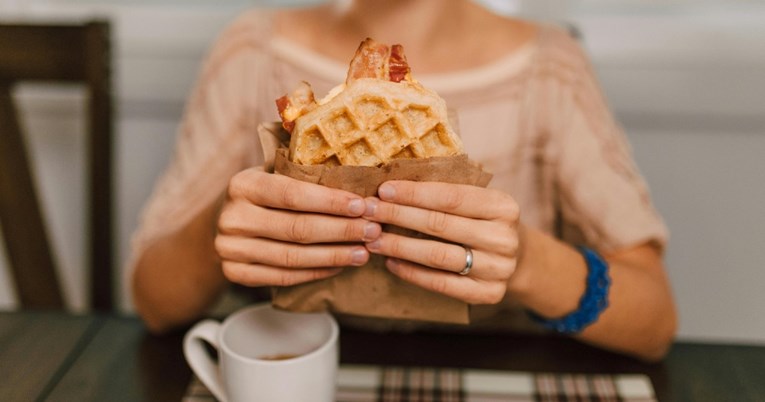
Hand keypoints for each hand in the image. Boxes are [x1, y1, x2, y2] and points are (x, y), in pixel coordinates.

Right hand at [215, 168, 381, 286]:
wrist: (227, 221)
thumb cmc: (265, 194)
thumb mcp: (275, 174)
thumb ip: (304, 174)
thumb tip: (360, 178)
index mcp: (243, 184)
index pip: (292, 194)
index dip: (330, 202)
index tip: (362, 206)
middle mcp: (232, 217)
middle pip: (296, 228)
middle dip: (341, 230)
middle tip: (373, 230)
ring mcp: (230, 249)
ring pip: (292, 257)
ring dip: (334, 255)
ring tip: (363, 252)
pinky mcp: (234, 273)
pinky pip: (283, 277)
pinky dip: (315, 272)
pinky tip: (340, 266)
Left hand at [362, 181, 519, 304]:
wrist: (518, 259)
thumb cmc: (483, 222)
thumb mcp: (478, 201)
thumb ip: (446, 191)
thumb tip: (393, 184)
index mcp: (503, 206)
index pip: (451, 196)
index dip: (414, 193)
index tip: (384, 189)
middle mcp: (504, 238)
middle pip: (440, 224)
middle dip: (398, 215)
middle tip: (369, 211)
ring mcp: (498, 268)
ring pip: (438, 255)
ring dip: (399, 246)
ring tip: (373, 238)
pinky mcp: (488, 293)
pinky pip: (441, 283)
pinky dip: (412, 272)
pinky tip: (391, 262)